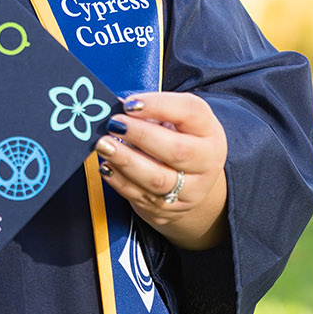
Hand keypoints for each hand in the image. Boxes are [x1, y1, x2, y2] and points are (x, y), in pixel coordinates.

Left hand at [94, 91, 227, 250]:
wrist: (192, 181)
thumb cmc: (179, 140)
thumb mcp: (175, 120)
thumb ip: (152, 113)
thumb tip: (119, 109)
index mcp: (208, 130)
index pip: (190, 112)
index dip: (158, 105)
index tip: (130, 104)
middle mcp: (207, 161)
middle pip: (177, 150)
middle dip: (140, 136)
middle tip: (113, 124)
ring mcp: (191, 189)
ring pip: (158, 179)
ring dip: (126, 161)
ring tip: (104, 145)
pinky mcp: (170, 209)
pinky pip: (141, 196)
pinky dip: (119, 181)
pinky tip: (107, 166)